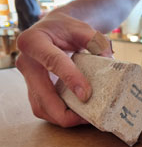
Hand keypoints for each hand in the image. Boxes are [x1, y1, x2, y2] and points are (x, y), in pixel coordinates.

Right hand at [16, 12, 111, 126]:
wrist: (53, 30)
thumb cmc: (66, 28)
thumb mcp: (82, 28)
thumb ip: (96, 41)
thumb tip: (110, 62)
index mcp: (34, 41)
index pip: (53, 61)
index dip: (70, 78)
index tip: (86, 95)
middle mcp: (26, 62)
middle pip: (41, 95)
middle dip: (63, 112)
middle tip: (87, 117)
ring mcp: (28, 79)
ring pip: (40, 107)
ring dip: (62, 117)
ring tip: (85, 118)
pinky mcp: (34, 89)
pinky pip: (44, 108)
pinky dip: (60, 115)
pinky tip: (77, 114)